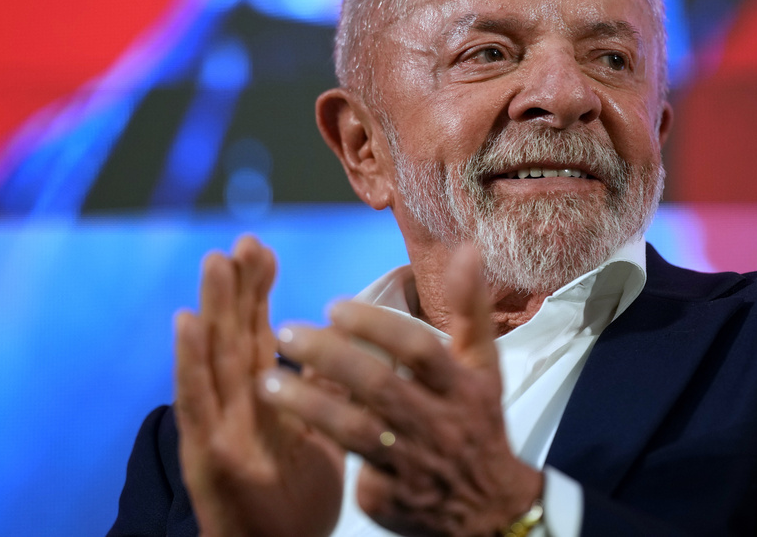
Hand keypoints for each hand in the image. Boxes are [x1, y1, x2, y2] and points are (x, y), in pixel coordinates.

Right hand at [175, 235, 343, 536]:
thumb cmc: (298, 496)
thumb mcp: (318, 432)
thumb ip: (320, 387)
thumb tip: (337, 344)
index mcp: (263, 396)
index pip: (257, 332)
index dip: (257, 291)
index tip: (262, 249)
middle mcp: (235, 403)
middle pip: (234, 334)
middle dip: (236, 287)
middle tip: (241, 240)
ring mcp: (217, 425)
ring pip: (214, 357)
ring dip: (213, 306)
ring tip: (215, 261)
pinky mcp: (207, 453)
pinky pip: (198, 400)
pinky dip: (189, 360)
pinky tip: (186, 322)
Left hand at [261, 244, 542, 536]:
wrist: (491, 508)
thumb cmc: (479, 422)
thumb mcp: (484, 367)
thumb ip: (470, 309)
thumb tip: (466, 248)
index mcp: (462, 388)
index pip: (419, 350)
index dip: (376, 326)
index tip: (333, 306)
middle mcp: (439, 424)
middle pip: (380, 387)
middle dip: (329, 358)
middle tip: (284, 332)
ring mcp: (414, 465)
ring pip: (355, 432)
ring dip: (308, 405)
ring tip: (265, 380)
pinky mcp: (391, 501)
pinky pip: (353, 473)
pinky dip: (323, 452)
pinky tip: (284, 431)